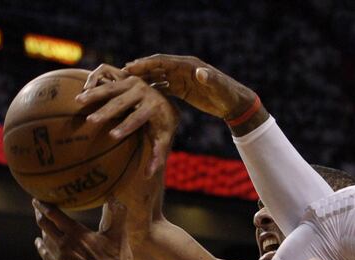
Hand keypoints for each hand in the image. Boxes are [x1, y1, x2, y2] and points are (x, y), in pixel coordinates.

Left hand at [33, 198, 136, 259]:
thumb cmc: (118, 259)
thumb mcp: (119, 235)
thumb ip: (117, 214)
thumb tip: (114, 197)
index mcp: (77, 234)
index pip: (53, 215)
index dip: (43, 205)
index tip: (37, 198)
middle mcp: (64, 245)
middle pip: (44, 225)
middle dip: (39, 213)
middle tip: (38, 206)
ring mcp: (60, 259)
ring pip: (44, 239)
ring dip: (42, 229)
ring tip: (43, 222)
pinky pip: (45, 255)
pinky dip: (41, 246)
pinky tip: (39, 243)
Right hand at [76, 63, 178, 176]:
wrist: (167, 99)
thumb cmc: (162, 123)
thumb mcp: (163, 138)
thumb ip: (157, 156)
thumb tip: (147, 175)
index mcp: (153, 106)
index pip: (138, 118)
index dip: (125, 127)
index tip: (112, 136)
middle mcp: (143, 90)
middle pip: (121, 102)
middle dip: (106, 111)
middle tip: (91, 121)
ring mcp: (132, 80)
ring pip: (110, 86)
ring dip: (94, 94)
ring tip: (78, 101)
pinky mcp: (123, 75)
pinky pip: (106, 73)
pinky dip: (93, 79)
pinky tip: (82, 89)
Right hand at [123, 54, 256, 121]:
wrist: (234, 103)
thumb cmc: (227, 94)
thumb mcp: (219, 87)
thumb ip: (209, 79)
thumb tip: (201, 72)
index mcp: (188, 65)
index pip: (162, 61)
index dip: (146, 63)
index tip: (130, 67)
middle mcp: (182, 70)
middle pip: (156, 67)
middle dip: (139, 70)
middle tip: (121, 75)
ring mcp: (182, 79)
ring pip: (158, 77)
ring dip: (143, 80)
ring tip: (126, 85)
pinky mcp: (183, 90)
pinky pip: (164, 88)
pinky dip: (152, 90)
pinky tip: (140, 96)